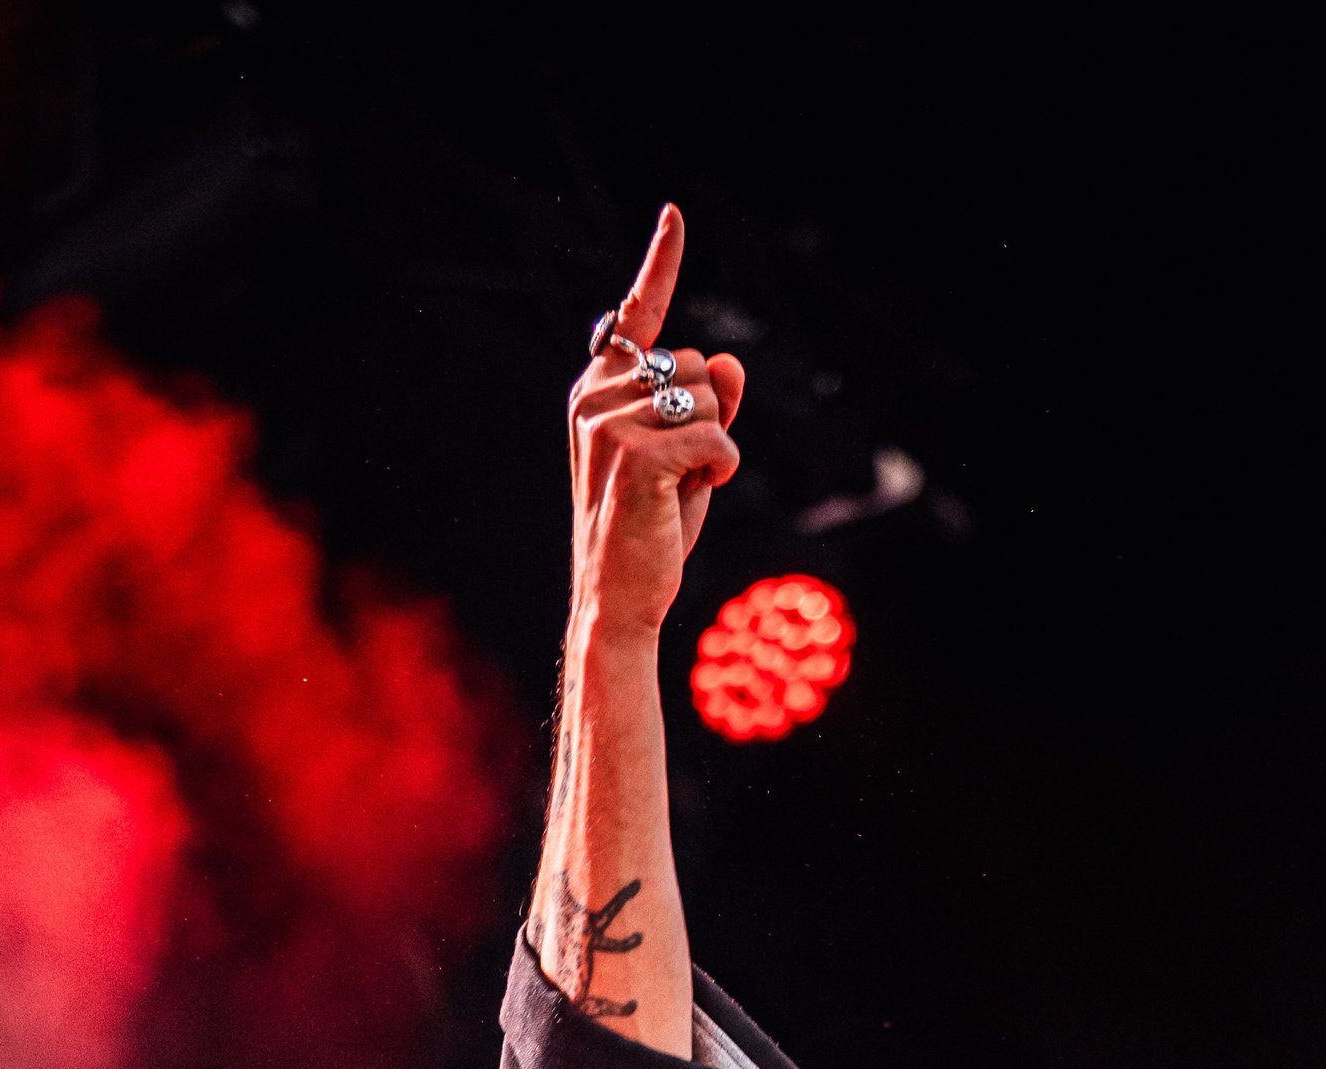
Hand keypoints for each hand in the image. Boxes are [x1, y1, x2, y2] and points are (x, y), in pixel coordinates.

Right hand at [567, 205, 745, 638]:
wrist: (619, 599)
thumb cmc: (650, 531)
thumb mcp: (687, 458)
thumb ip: (710, 405)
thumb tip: (729, 358)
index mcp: (598, 390)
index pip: (637, 316)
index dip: (661, 262)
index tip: (676, 213)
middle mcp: (595, 396)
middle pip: (696, 364)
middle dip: (711, 417)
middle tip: (679, 475)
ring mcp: (609, 422)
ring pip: (710, 397)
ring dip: (716, 448)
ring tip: (679, 491)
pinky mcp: (635, 453)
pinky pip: (716, 434)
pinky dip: (722, 466)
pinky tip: (691, 497)